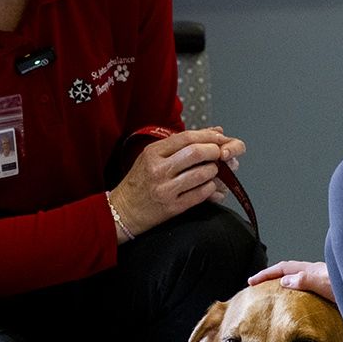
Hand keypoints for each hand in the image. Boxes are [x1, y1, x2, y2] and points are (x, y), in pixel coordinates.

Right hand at [110, 127, 244, 234]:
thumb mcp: (152, 157)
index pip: (186, 137)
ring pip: (202, 174)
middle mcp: (158, 169)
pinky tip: (208, 186)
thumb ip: (181, 144)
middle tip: (219, 155)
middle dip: (214, 152)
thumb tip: (215, 131)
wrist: (123, 210)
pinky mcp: (173, 207)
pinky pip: (201, 194)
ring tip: (213, 171)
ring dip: (214, 171)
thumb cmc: (139, 182)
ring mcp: (166, 189)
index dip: (208, 136)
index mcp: (153, 153)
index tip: (219, 139)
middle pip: (196, 153)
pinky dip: (211, 188)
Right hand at [248, 260, 332, 302]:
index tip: (251, 282)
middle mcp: (314, 275)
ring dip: (282, 287)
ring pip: (295, 282)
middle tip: (257, 288)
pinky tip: (294, 306)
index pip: (282, 268)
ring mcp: (320, 284)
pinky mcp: (326, 295)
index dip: (266, 274)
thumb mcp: (324, 282)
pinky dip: (294, 297)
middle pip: (287, 273)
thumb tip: (283, 281)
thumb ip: (305, 280)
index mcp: (310, 270)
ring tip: (272, 297)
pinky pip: (304, 293)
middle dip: (270, 278)